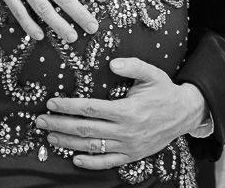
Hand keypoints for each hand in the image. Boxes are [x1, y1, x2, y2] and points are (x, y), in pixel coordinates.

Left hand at [35, 58, 204, 168]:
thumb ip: (132, 65)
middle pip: (85, 129)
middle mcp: (125, 131)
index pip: (90, 108)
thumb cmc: (164, 91)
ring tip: (49, 137)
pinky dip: (91, 163)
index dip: (68, 106)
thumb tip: (111, 62)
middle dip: (59, 124)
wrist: (185, 114)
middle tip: (39, 121)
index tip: (51, 102)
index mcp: (127, 110)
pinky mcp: (132, 156)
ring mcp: (128, 146)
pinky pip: (108, 162)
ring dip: (68, 143)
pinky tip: (75, 159)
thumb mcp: (152, 73)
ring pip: (92, 147)